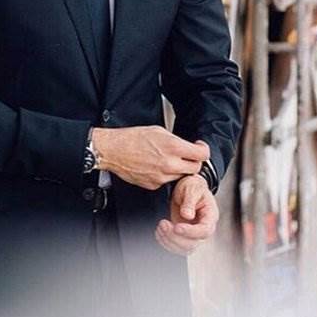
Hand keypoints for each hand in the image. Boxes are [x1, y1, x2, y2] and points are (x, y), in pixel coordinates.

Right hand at [91, 126, 207, 189]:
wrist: (113, 151)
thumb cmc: (131, 138)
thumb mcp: (158, 131)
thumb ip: (176, 140)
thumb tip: (186, 146)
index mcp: (172, 147)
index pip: (201, 154)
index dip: (203, 150)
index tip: (200, 147)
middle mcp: (169, 164)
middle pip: (195, 168)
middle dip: (193, 161)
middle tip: (187, 155)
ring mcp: (162, 177)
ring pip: (181, 176)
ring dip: (179, 168)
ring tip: (165, 159)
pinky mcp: (154, 185)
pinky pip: (167, 181)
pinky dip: (165, 175)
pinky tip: (154, 166)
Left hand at [155, 173, 218, 255]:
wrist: (186, 187)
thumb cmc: (192, 186)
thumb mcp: (192, 188)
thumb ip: (190, 201)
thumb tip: (187, 215)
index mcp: (210, 216)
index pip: (204, 231)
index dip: (190, 232)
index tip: (177, 227)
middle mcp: (203, 228)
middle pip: (193, 243)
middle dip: (176, 237)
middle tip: (163, 224)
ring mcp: (193, 234)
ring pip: (184, 248)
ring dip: (169, 241)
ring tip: (160, 226)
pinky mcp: (183, 236)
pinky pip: (176, 247)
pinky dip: (166, 242)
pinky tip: (159, 232)